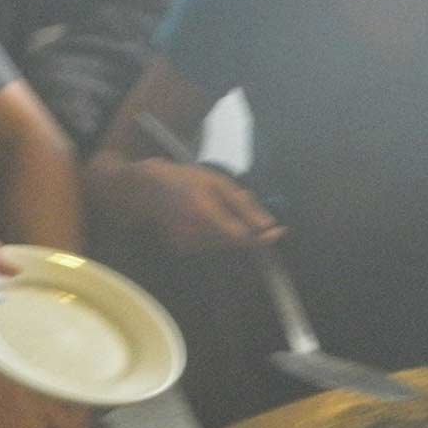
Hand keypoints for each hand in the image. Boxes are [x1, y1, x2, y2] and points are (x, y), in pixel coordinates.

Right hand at [133, 162, 283, 252]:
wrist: (147, 189)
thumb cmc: (186, 178)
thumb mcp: (218, 182)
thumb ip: (243, 205)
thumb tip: (268, 225)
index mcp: (205, 213)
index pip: (242, 237)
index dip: (263, 238)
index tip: (280, 231)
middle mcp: (196, 234)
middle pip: (236, 243)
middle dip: (248, 229)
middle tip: (245, 204)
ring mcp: (188, 244)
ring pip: (225, 244)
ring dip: (232, 230)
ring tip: (220, 206)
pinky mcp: (183, 249)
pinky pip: (211, 244)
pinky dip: (217, 233)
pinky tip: (206, 216)